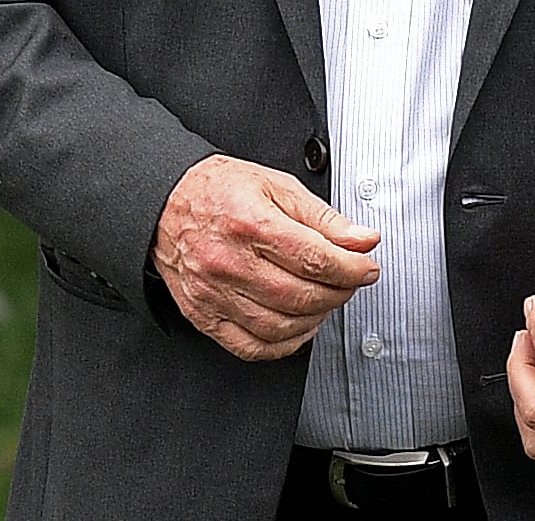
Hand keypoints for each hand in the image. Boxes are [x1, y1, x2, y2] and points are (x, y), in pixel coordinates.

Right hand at [152, 154, 379, 361]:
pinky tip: (298, 327)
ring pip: (280, 327)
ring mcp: (213, 294)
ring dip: (316, 318)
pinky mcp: (202, 315)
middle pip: (301, 296)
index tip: (367, 268)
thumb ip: (324, 218)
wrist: (167, 202)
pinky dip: (283, 345)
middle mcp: (229, 263)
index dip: (352, 268)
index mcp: (251, 223)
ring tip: (326, 299)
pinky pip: (250, 347)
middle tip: (350, 281)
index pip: (315, 259)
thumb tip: (362, 239)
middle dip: (339, 293)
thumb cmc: (220, 190)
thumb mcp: (278, 187)